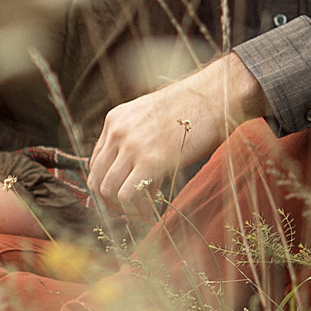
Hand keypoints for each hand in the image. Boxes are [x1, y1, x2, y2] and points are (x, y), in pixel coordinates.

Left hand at [89, 53, 266, 208]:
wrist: (215, 97)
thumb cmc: (192, 110)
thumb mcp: (152, 117)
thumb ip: (136, 137)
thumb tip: (133, 170)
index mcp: (115, 120)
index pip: (96, 162)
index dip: (106, 184)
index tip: (121, 198)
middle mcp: (117, 132)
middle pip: (96, 179)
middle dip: (109, 203)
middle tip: (128, 212)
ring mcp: (131, 146)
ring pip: (107, 191)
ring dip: (123, 209)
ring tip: (142, 213)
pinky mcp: (150, 161)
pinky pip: (127, 196)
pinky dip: (136, 210)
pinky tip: (150, 212)